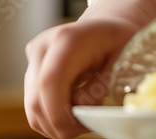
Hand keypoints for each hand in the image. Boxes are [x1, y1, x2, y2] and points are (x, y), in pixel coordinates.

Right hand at [24, 16, 138, 137]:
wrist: (107, 26)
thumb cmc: (120, 40)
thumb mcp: (124, 58)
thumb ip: (103, 84)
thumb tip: (82, 109)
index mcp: (68, 38)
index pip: (50, 81)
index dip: (59, 112)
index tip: (78, 128)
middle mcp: (43, 46)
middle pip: (36, 98)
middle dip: (59, 124)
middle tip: (86, 127)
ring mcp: (34, 59)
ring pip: (32, 106)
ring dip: (54, 124)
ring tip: (82, 121)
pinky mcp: (31, 71)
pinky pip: (34, 104)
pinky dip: (50, 117)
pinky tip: (72, 114)